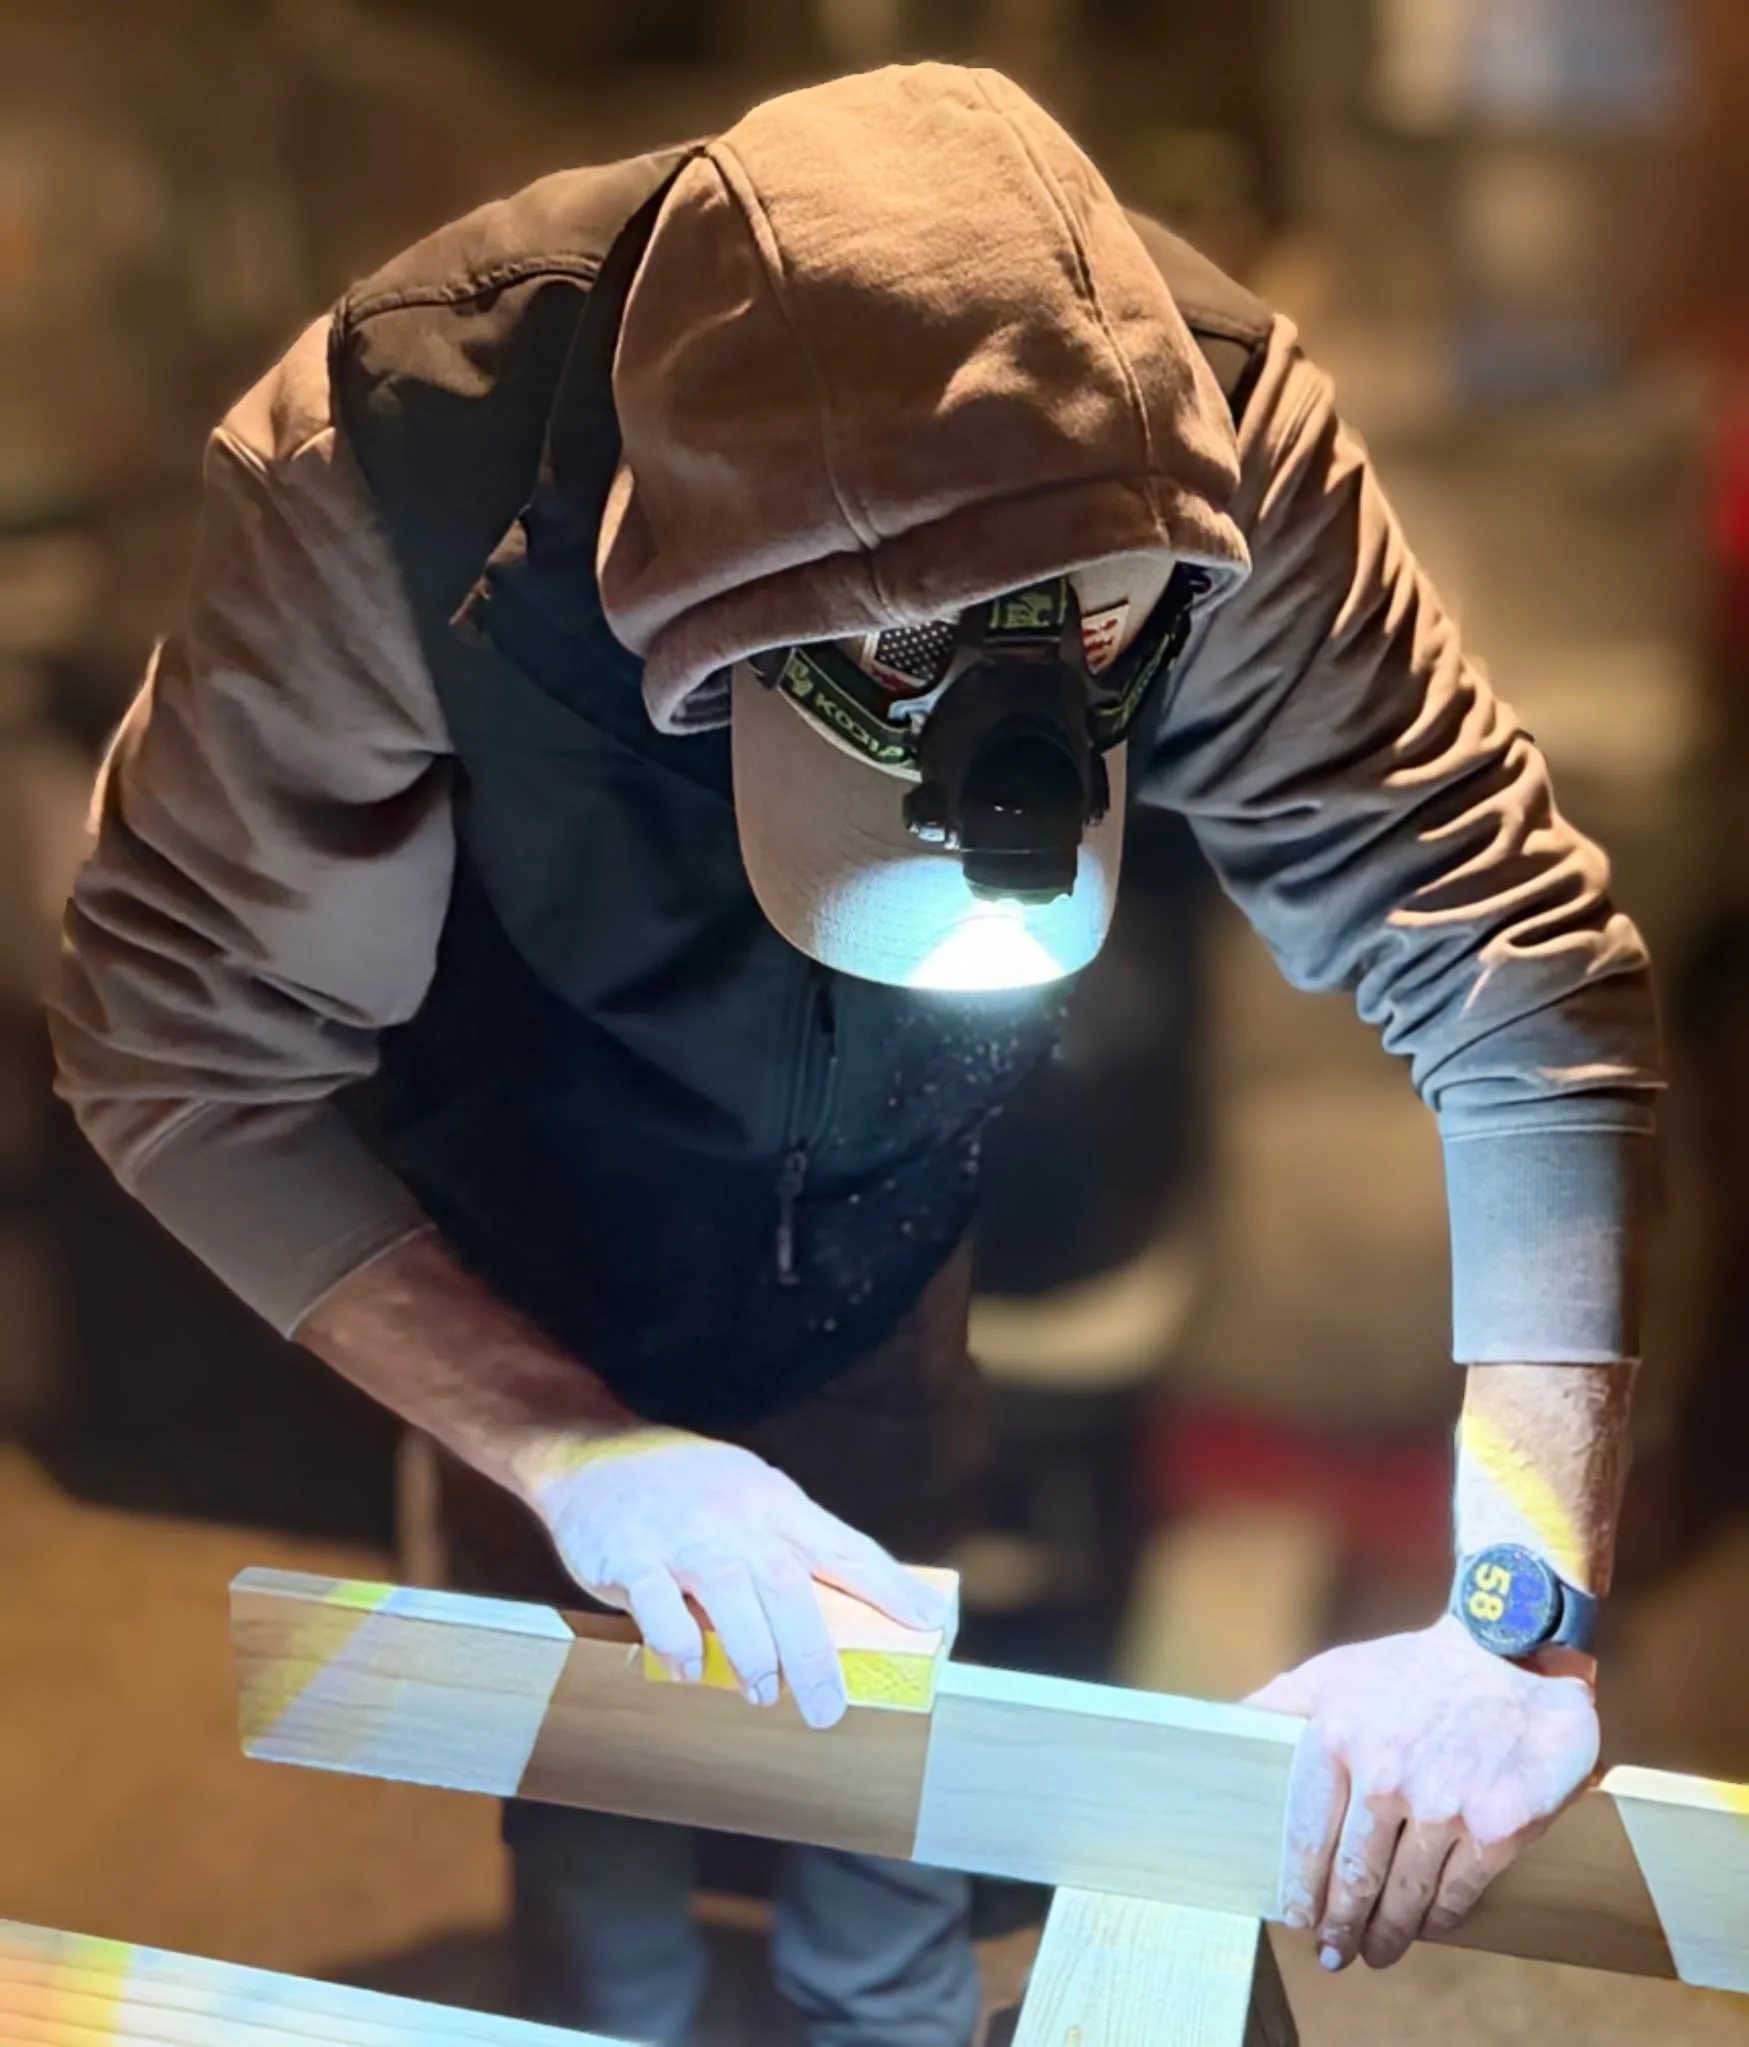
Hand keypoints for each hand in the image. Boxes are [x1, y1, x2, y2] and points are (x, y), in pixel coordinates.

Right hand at [515, 1428, 949, 1730]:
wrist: (593, 1450)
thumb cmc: (684, 1485)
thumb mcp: (747, 1493)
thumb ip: (784, 1546)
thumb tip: (838, 1614)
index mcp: (774, 1501)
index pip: (842, 1548)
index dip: (888, 1588)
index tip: (930, 1623)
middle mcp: (735, 1515)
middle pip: (788, 1587)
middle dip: (814, 1655)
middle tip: (827, 1709)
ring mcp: (682, 1533)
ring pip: (731, 1597)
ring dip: (751, 1655)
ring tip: (762, 1692)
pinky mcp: (631, 1553)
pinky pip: (661, 1607)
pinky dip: (680, 1645)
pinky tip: (690, 1669)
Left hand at [1244, 1614, 1598, 1970]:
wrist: (1512, 1658)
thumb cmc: (1415, 1669)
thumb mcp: (1338, 1671)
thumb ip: (1281, 1702)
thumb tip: (1228, 1727)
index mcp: (1337, 1735)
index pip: (1306, 1834)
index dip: (1299, 1886)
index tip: (1295, 1914)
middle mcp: (1385, 1775)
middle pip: (1352, 1875)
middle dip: (1338, 1923)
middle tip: (1331, 1952)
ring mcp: (1444, 1806)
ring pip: (1403, 1894)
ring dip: (1386, 1933)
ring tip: (1374, 1952)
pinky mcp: (1497, 1829)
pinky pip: (1456, 1893)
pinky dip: (1438, 1918)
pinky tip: (1427, 1925)